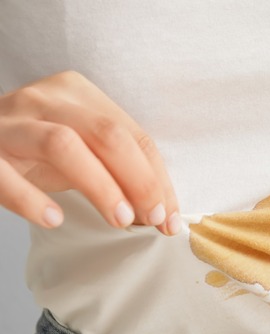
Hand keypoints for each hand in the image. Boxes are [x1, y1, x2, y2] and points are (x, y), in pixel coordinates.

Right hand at [0, 70, 178, 233]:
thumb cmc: (34, 150)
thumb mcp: (80, 150)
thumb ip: (118, 170)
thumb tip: (161, 212)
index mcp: (77, 93)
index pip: (133, 136)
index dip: (159, 179)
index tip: (170, 217)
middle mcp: (44, 99)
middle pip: (107, 135)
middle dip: (139, 181)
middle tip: (152, 219)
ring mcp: (9, 123)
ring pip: (63, 145)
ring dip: (100, 186)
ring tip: (120, 220)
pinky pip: (5, 175)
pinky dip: (31, 198)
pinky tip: (54, 218)